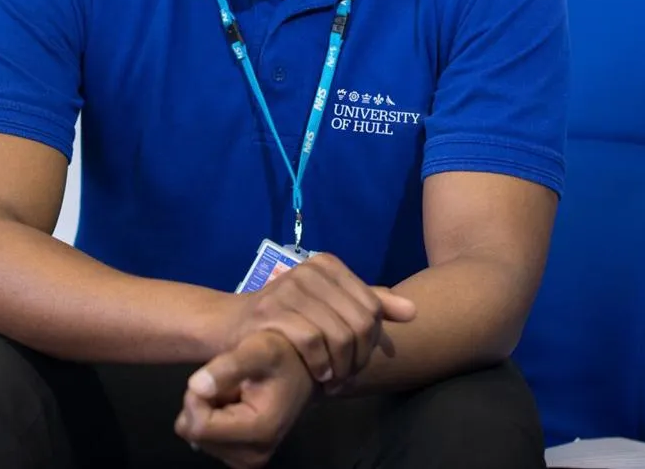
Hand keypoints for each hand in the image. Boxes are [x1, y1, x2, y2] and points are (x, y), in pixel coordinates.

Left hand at [175, 330, 314, 468]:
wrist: (303, 369)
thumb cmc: (282, 356)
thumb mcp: (258, 349)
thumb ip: (229, 366)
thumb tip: (196, 387)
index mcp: (259, 431)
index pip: (200, 426)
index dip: (196, 397)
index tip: (212, 375)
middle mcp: (254, 455)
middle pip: (196, 433)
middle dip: (202, 403)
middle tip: (227, 382)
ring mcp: (248, 460)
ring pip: (197, 437)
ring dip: (208, 409)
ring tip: (234, 392)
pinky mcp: (242, 458)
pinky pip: (206, 440)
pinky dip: (213, 419)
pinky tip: (233, 404)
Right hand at [225, 252, 414, 385]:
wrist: (232, 325)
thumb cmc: (286, 317)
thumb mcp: (328, 304)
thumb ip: (368, 303)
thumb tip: (412, 310)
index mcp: (327, 264)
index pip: (372, 307)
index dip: (371, 342)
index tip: (358, 360)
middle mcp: (310, 270)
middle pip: (360, 323)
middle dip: (358, 358)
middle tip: (347, 376)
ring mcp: (290, 288)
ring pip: (339, 335)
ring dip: (341, 367)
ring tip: (334, 379)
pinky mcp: (272, 312)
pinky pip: (313, 343)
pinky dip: (321, 366)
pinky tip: (318, 375)